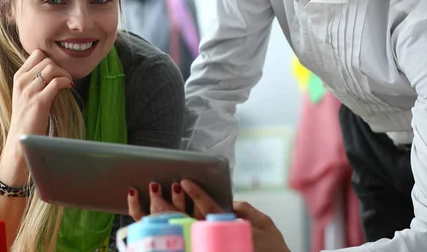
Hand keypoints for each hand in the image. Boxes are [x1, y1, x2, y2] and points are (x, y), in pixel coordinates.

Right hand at [8, 49, 72, 137]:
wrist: (21, 137)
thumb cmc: (27, 116)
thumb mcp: (25, 92)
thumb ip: (34, 79)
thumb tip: (54, 67)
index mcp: (18, 77)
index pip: (36, 54)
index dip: (51, 59)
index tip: (57, 70)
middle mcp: (22, 81)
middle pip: (47, 60)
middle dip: (60, 67)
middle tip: (65, 78)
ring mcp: (29, 91)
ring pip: (52, 68)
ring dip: (65, 74)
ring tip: (67, 83)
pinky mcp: (39, 101)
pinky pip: (56, 82)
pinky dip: (65, 82)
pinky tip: (67, 88)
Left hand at [127, 180, 289, 251]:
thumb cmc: (274, 249)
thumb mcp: (265, 224)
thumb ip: (245, 209)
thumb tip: (228, 202)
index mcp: (232, 228)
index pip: (210, 208)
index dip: (196, 193)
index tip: (184, 182)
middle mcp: (218, 239)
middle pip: (190, 221)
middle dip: (171, 206)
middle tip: (156, 190)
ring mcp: (211, 246)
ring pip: (183, 234)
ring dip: (165, 219)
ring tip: (151, 203)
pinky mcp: (210, 247)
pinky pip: (186, 242)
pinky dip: (173, 233)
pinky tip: (158, 223)